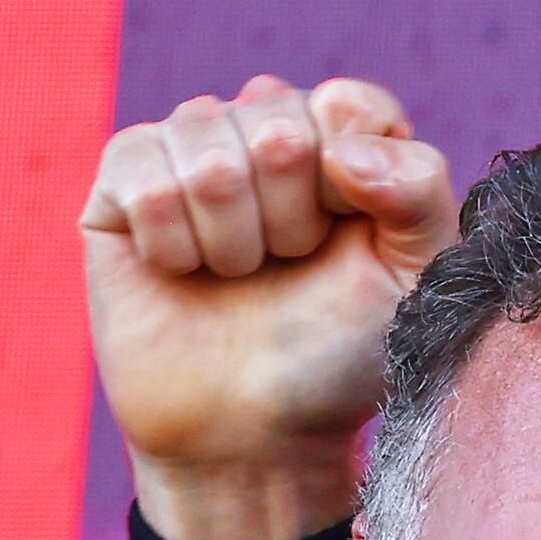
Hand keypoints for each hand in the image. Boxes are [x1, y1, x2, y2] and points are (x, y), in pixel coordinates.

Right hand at [80, 73, 454, 539]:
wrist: (252, 436)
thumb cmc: (338, 356)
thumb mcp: (415, 276)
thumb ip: (420, 188)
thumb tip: (342, 146)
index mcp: (340, 142)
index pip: (345, 103)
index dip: (347, 183)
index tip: (344, 241)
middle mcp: (262, 133)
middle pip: (276, 120)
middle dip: (289, 218)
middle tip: (287, 269)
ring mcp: (190, 153)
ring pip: (206, 144)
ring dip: (231, 237)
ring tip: (236, 277)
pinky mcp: (120, 185)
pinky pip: (141, 173)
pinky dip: (170, 241)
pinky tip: (180, 272)